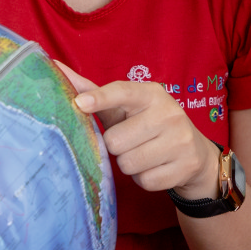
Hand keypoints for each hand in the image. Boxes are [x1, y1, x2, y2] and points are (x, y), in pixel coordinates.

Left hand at [56, 62, 218, 199]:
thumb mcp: (125, 108)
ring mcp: (179, 140)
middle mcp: (168, 113)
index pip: (123, 92)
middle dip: (116, 146)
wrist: (194, 152)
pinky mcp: (184, 166)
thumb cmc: (148, 125)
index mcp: (151, 94)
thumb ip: (93, 92)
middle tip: (130, 141)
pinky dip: (144, 178)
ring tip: (142, 154)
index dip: (100, 98)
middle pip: (116, 140)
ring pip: (128, 163)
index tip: (80, 104)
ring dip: (129, 163)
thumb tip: (55, 68)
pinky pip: (145, 181)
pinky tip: (155, 167)